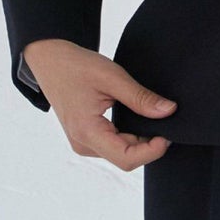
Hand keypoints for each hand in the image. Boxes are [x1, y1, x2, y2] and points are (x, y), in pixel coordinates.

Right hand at [22, 38, 176, 170]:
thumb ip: (140, 97)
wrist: (51, 61)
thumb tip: (169, 111)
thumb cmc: (76, 66)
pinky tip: (138, 118)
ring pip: (121, 152)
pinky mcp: (86, 137)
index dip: (152, 151)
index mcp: (87, 132)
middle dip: (149, 144)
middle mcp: (83, 144)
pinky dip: (130, 135)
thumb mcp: (112, 77)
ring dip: (140, 140)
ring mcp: (83, 143)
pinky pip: (114, 144)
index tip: (168, 134)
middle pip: (126, 157)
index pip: (126, 158)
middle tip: (165, 119)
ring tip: (151, 115)